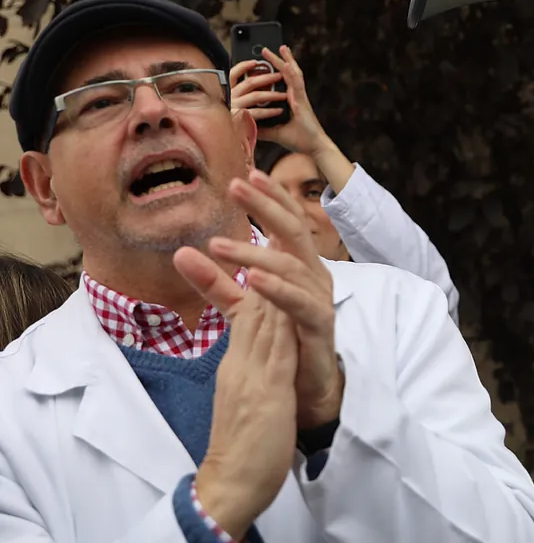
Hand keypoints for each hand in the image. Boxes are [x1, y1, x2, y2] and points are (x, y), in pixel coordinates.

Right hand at [174, 249, 298, 540]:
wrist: (231, 483)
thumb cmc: (246, 442)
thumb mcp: (250, 394)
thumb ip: (254, 368)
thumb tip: (257, 341)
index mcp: (241, 361)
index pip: (249, 305)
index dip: (259, 268)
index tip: (266, 237)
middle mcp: (243, 360)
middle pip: (252, 297)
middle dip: (257, 254)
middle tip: (259, 216)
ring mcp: (251, 370)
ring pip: (260, 310)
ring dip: (268, 272)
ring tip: (271, 235)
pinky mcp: (263, 385)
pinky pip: (270, 339)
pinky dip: (275, 308)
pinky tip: (279, 284)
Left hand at [202, 170, 343, 429]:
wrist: (305, 392)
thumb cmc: (282, 344)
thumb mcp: (241, 309)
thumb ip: (214, 283)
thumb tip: (181, 252)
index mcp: (299, 267)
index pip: (287, 221)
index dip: (269, 197)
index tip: (244, 174)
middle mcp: (314, 277)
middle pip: (295, 230)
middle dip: (266, 205)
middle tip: (236, 184)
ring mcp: (319, 299)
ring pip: (291, 264)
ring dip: (254, 252)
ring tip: (218, 245)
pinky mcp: (319, 326)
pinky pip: (300, 302)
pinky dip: (277, 289)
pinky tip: (251, 279)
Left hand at [230, 45, 330, 156]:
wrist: (315, 148)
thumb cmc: (301, 141)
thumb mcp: (276, 134)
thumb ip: (263, 129)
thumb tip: (249, 126)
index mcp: (292, 101)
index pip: (285, 80)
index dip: (279, 68)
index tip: (270, 59)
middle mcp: (297, 96)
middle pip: (288, 73)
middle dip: (279, 59)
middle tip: (268, 48)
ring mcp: (300, 98)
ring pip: (293, 74)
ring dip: (286, 60)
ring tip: (281, 47)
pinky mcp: (302, 102)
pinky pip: (296, 85)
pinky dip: (292, 73)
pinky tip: (287, 64)